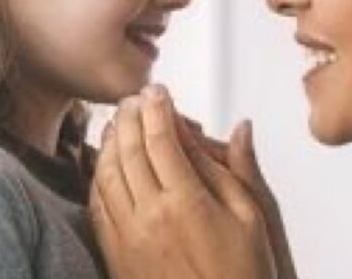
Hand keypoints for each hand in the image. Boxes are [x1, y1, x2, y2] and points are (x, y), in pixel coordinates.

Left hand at [89, 85, 276, 278]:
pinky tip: (105, 163)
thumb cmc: (243, 275)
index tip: (159, 90)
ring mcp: (128, 237)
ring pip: (106, 173)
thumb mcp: (254, 219)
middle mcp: (150, 216)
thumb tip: (239, 127)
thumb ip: (239, 169)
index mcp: (187, 202)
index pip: (163, 139)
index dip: (159, 108)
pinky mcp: (116, 255)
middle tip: (135, 98)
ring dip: (109, 141)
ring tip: (118, 122)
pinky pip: (97, 205)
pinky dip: (97, 175)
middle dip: (130, 116)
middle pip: (129, 149)